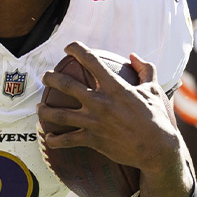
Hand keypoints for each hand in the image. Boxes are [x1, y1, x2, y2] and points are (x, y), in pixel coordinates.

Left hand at [39, 42, 190, 196]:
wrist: (157, 149)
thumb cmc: (157, 118)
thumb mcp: (153, 89)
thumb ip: (145, 69)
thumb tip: (134, 56)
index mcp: (115, 87)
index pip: (91, 61)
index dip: (76, 50)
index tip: (68, 47)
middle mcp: (100, 102)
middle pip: (66, 85)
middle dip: (51, 78)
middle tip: (46, 76)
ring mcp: (94, 122)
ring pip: (59, 114)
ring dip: (45, 110)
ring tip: (39, 107)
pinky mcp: (93, 140)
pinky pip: (67, 140)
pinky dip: (55, 140)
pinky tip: (49, 139)